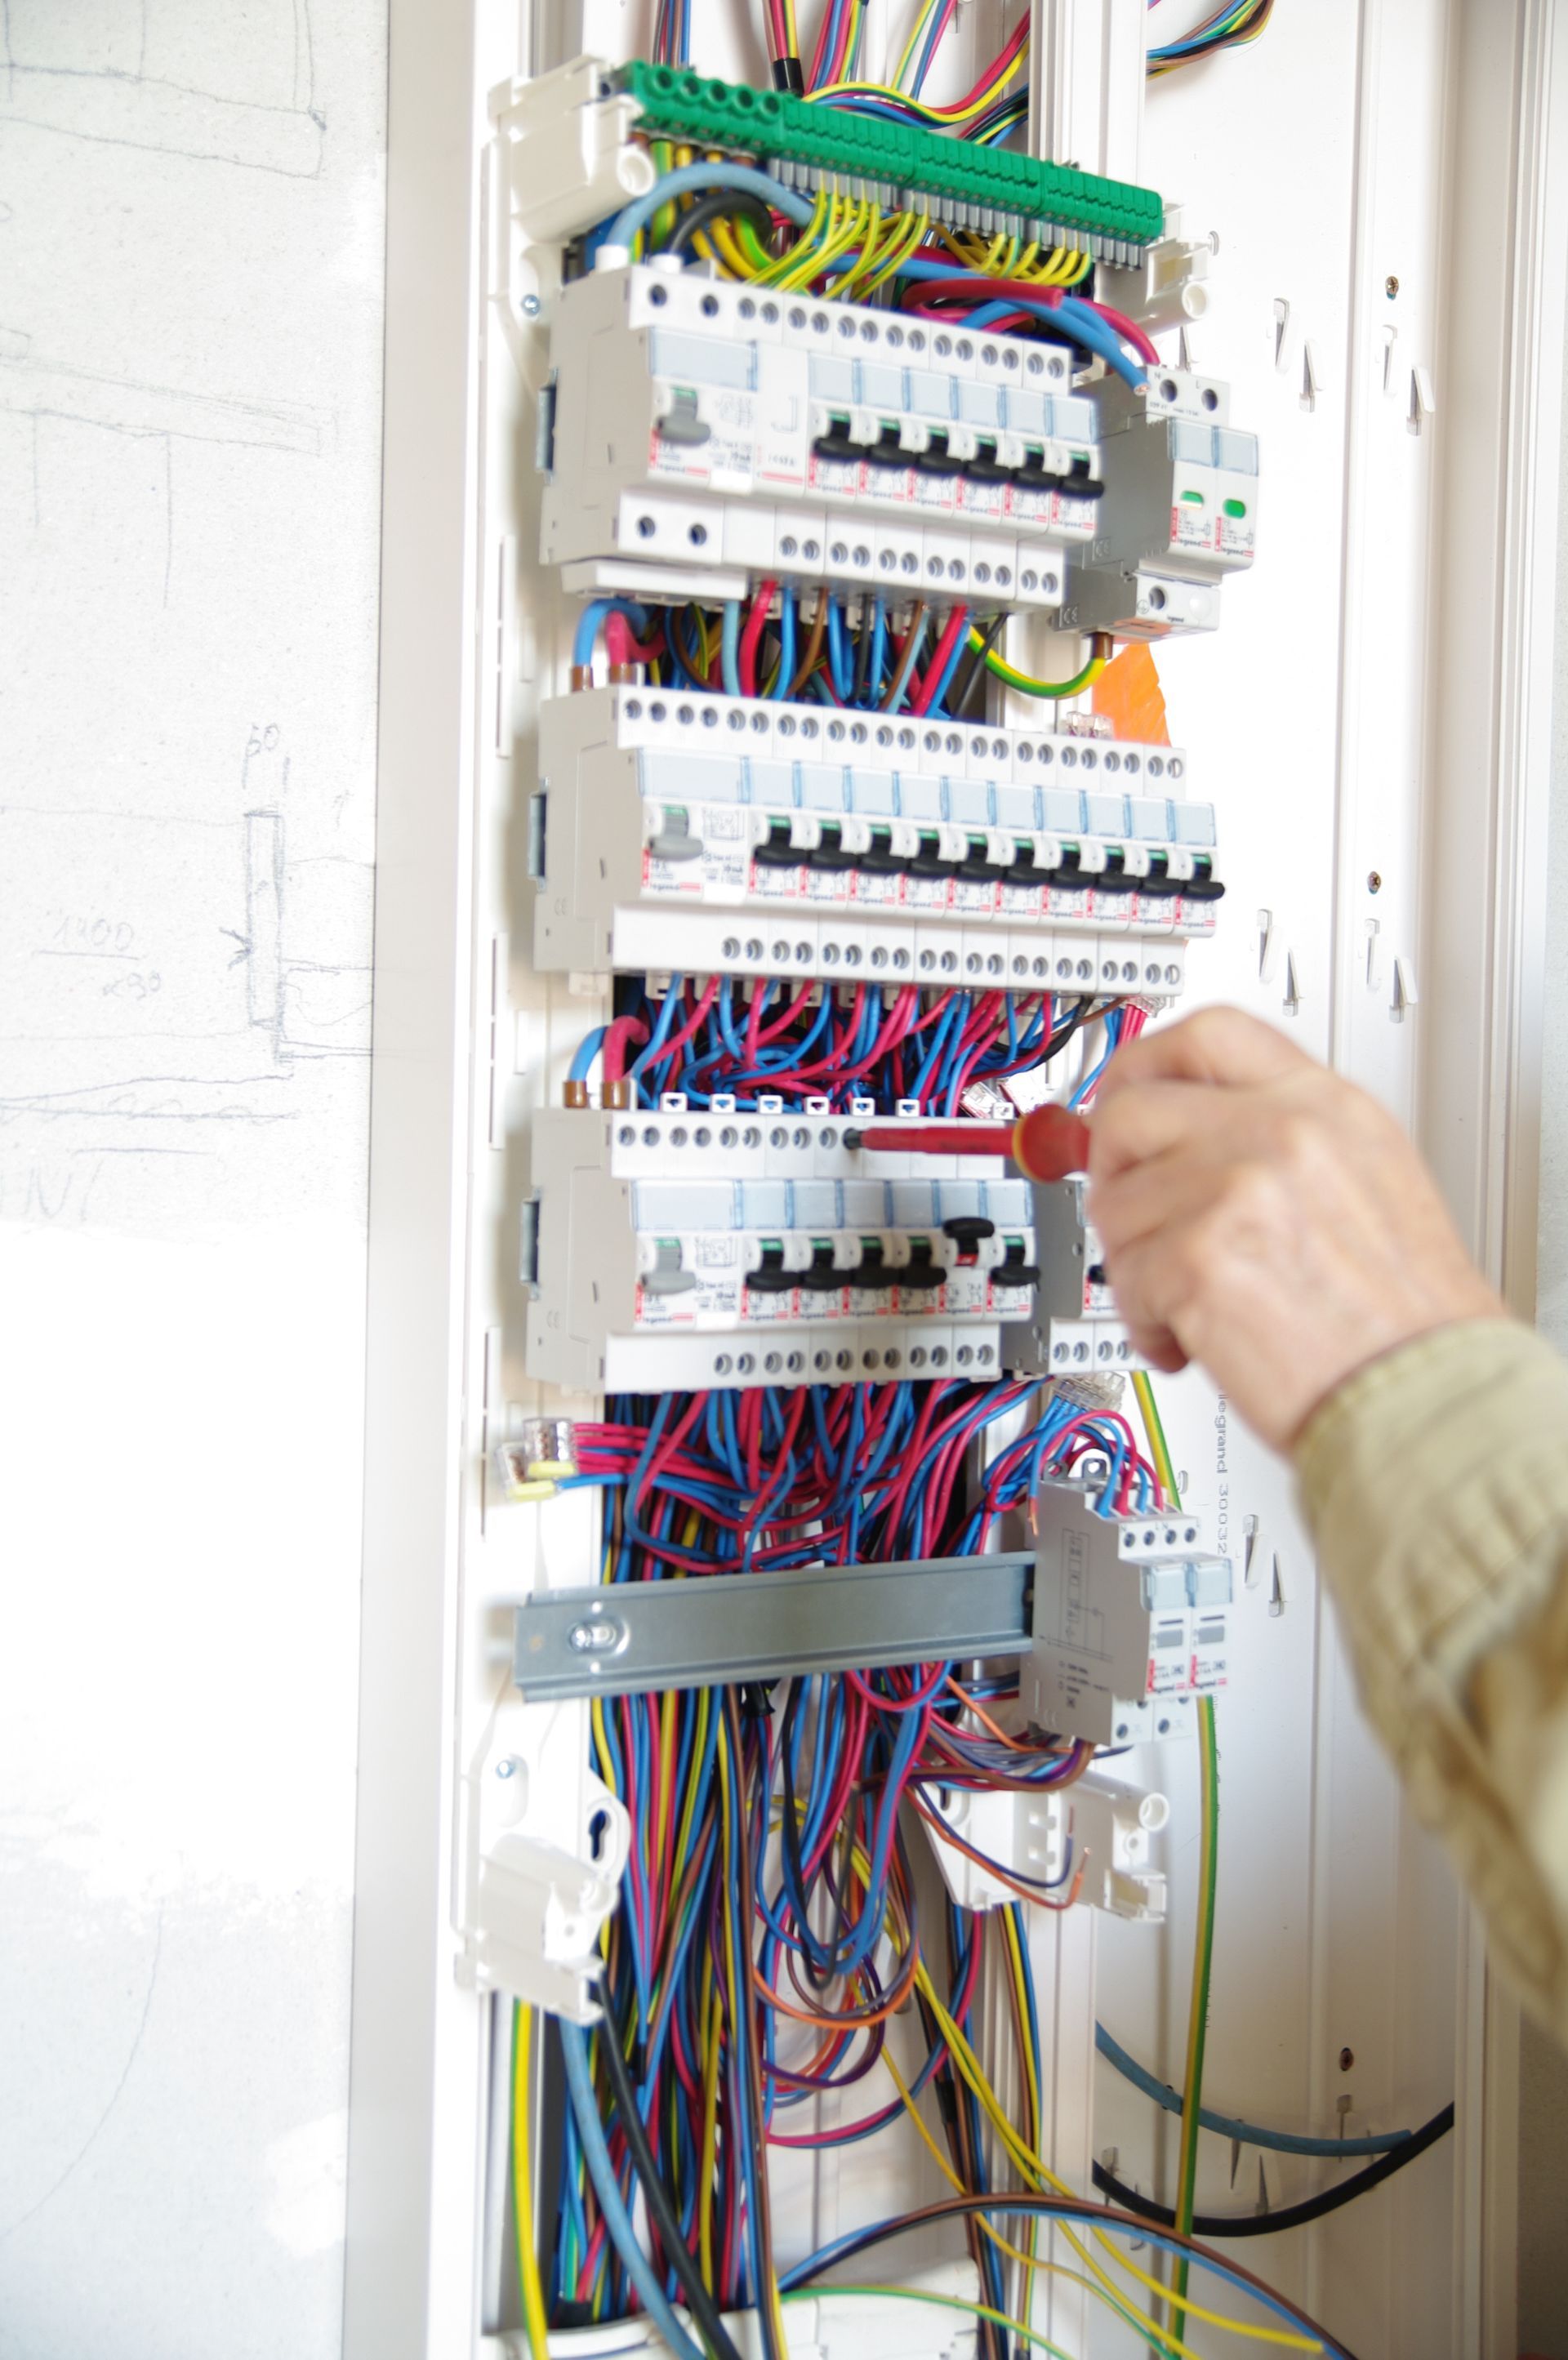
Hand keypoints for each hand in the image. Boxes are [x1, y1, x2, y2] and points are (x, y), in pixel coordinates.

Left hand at [1085, 1007, 1507, 1451]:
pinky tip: (1194, 1340)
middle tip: (1135, 1220)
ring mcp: (1238, 1188)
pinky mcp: (1200, 1258)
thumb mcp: (1365, 1179)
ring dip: (1135, 1265)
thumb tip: (1172, 1130)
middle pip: (1130, 1109)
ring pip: (1115, 1203)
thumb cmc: (1405, 1314)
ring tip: (1192, 1302)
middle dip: (1113, 1172)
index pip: (1207, 1034)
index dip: (1144, 1064)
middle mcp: (1282, 1131)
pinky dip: (1147, 1323)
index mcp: (1325, 1103)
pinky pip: (1124, 1277)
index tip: (1120, 1094)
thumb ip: (1273, 1140)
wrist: (1430, 1391)